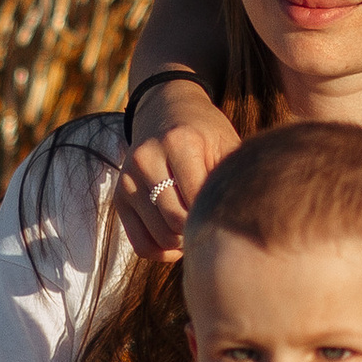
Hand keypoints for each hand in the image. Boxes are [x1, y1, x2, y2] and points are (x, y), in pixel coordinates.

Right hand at [112, 76, 238, 259]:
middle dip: (198, 229)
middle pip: (175, 222)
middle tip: (215, 222)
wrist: (166, 111)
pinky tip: (179, 239)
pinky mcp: (119, 196)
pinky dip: (162, 250)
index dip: (216, 214)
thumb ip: (232, 178)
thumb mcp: (226, 144)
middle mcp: (146, 158)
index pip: (197, 200)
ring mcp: (128, 179)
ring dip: (183, 241)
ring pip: (160, 237)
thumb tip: (241, 225)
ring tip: (199, 226)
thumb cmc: (206, 132)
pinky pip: (140, 244)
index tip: (230, 212)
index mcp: (179, 142)